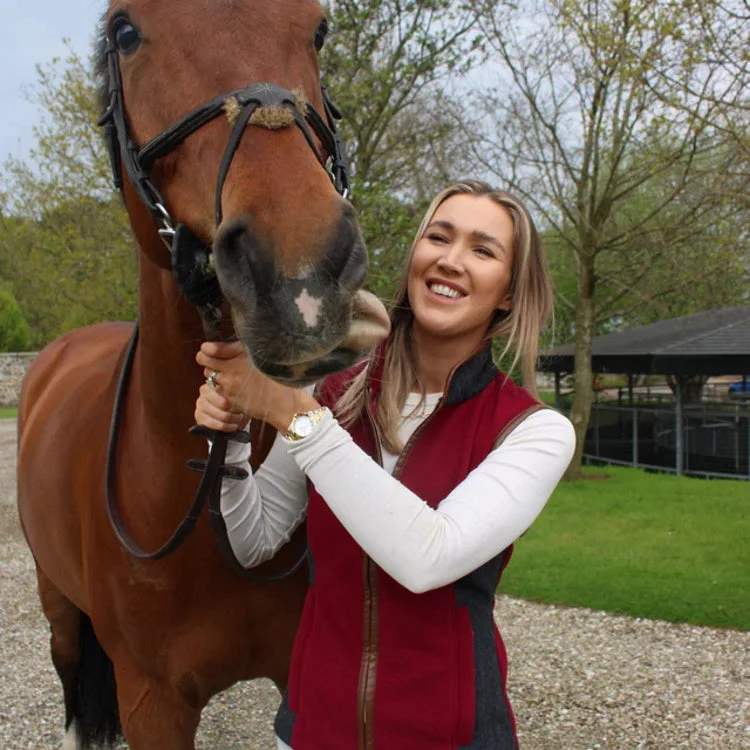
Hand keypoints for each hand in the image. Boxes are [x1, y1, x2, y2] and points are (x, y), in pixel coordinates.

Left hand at [196, 341, 318, 432]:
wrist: (285, 404)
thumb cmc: (278, 378)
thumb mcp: (263, 356)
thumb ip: (240, 349)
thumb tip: (221, 346)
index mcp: (239, 356)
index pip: (208, 350)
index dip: (207, 349)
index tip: (209, 349)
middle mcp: (231, 371)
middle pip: (205, 363)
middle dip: (210, 361)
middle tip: (219, 361)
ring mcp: (228, 387)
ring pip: (211, 377)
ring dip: (217, 375)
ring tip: (231, 375)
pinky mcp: (229, 400)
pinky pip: (219, 390)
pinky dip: (225, 388)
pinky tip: (239, 388)